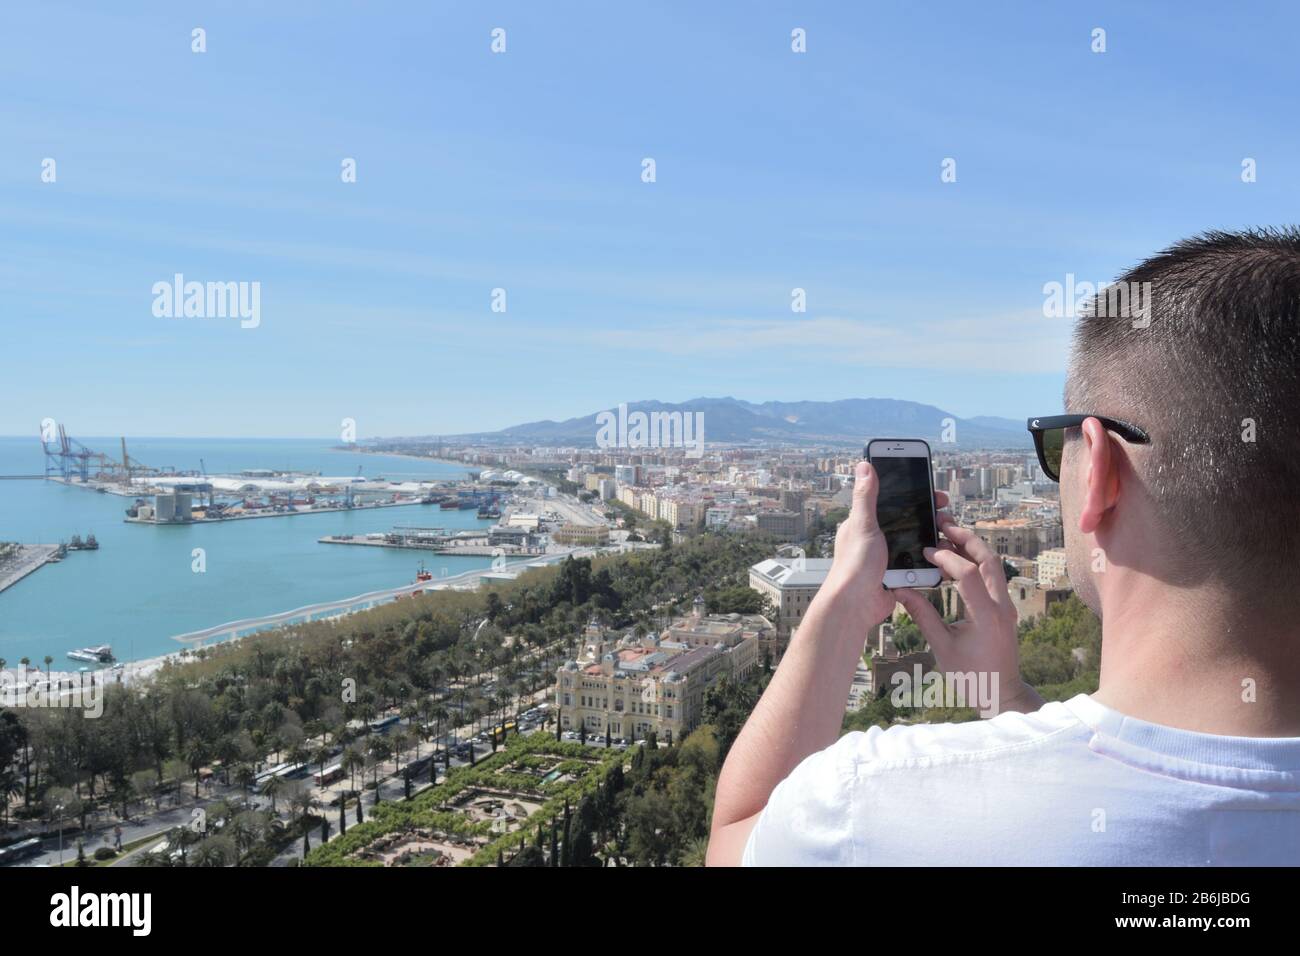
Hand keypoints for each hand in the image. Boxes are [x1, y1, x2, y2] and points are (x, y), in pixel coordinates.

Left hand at [821, 460, 948, 626]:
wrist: (856, 605)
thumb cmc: (854, 565)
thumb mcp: (863, 525)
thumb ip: (866, 497)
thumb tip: (864, 464)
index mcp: (864, 523)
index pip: (889, 499)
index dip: (909, 491)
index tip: (929, 487)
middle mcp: (875, 537)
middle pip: (906, 519)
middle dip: (926, 514)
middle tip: (944, 510)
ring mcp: (886, 556)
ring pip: (914, 540)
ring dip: (930, 536)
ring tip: (946, 532)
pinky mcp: (896, 573)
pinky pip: (917, 562)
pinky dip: (929, 559)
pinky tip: (942, 553)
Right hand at [893, 514, 1043, 715]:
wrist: (1001, 693)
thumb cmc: (971, 677)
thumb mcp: (941, 647)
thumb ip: (922, 615)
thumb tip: (900, 591)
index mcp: (986, 616)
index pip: (968, 574)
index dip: (946, 558)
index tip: (926, 552)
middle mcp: (1001, 606)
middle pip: (989, 559)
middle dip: (966, 537)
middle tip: (943, 523)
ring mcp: (1006, 606)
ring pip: (994, 565)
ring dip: (972, 547)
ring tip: (948, 535)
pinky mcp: (1004, 609)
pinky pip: (993, 577)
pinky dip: (976, 563)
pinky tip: (957, 561)